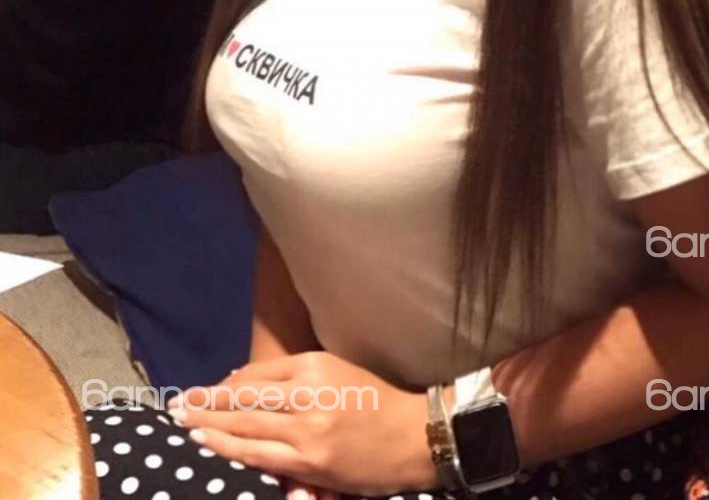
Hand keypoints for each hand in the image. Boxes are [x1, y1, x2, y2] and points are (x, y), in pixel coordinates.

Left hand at [165, 351, 437, 495]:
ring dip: (209, 426)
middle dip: (205, 403)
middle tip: (177, 405)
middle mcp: (308, 393)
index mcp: (314, 366)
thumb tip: (244, 382)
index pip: (256, 376)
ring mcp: (307, 429)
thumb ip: (295, 377)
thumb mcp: (337, 372)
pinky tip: (210, 444)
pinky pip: (259, 455)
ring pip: (246, 427)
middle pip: (244, 399)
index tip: (200, 391)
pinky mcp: (310, 461)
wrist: (413, 434)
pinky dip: (230, 448)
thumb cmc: (376, 400)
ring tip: (183, 423)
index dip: (223, 386)